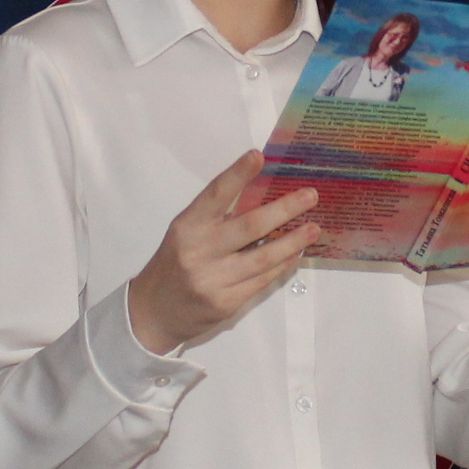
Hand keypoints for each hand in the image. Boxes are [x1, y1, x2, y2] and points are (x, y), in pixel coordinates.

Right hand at [125, 151, 316, 357]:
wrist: (154, 312)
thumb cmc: (175, 264)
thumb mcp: (186, 234)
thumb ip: (216, 217)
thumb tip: (262, 196)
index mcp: (188, 226)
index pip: (215, 194)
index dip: (237, 174)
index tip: (259, 156)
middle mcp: (200, 251)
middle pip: (250, 226)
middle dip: (285, 209)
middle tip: (310, 196)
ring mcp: (213, 280)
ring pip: (264, 257)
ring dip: (293, 241)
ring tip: (314, 228)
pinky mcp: (226, 303)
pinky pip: (262, 280)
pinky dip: (282, 265)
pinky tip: (295, 254)